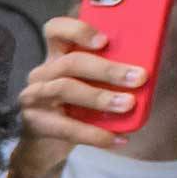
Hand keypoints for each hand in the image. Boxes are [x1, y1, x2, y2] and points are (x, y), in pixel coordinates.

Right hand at [15, 17, 142, 157]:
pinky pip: (67, 127)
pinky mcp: (36, 124)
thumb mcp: (88, 86)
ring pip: (65, 88)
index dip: (78, 30)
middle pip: (71, 62)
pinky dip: (95, 134)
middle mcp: (42, 74)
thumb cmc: (73, 110)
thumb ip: (105, 75)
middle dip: (108, 69)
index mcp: (56, 57)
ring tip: (127, 104)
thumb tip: (142, 72)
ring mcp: (34, 98)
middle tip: (139, 77)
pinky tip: (117, 138)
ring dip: (100, 97)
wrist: (44, 147)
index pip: (56, 30)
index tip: (105, 40)